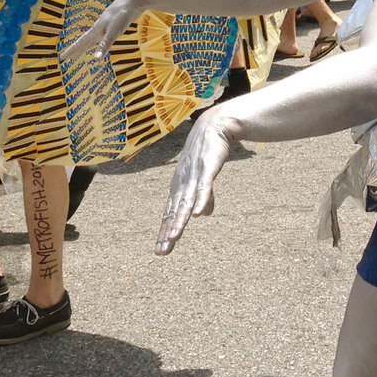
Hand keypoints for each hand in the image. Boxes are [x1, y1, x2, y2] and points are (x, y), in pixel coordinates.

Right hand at [59, 0, 142, 62]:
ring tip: (81, 51)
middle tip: (66, 57)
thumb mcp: (114, 31)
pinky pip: (102, 35)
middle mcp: (99, 27)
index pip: (81, 42)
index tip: (62, 57)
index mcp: (96, 30)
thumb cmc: (123, 15)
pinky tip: (101, 39)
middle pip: (85, 41)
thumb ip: (105, 44)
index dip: (72, 50)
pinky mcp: (115, 23)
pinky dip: (98, 41)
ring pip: (93, 38)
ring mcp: (106, 25)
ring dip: (86, 45)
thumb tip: (96, 58)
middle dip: (76, 49)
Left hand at [156, 107, 235, 253]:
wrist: (215, 125)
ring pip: (185, 202)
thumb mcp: (203, 177)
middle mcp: (182, 182)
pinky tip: (197, 214)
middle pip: (174, 211)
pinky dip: (201, 200)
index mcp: (180, 185)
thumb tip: (202, 215)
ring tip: (174, 237)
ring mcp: (193, 175)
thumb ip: (203, 196)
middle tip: (161, 251)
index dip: (166, 230)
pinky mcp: (207, 167)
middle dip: (167, 231)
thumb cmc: (207, 151)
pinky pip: (204, 187)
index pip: (171, 212)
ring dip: (179, 220)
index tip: (161, 249)